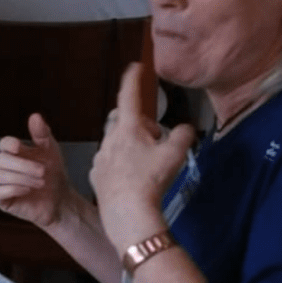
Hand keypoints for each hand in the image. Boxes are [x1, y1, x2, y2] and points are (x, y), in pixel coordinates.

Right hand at [0, 113, 74, 228]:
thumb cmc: (53, 173)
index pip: (4, 144)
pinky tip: (28, 189)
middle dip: (23, 165)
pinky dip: (13, 188)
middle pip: (1, 160)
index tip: (19, 146)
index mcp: (14, 153)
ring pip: (0, 176)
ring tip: (41, 182)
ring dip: (22, 178)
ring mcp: (0, 183)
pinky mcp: (1, 200)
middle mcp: (4, 167)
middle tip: (42, 171)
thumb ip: (42, 133)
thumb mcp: (51, 150)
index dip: (9, 144)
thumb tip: (35, 116)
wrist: (60, 199)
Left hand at [89, 63, 196, 249]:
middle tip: (157, 141)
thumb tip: (185, 128)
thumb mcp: (175, 155)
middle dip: (140, 126)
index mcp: (127, 129)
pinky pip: (109, 163)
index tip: (135, 68)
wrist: (127, 214)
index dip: (133, 80)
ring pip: (116, 143)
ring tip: (146, 165)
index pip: (129, 96)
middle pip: (125, 122)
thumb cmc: (151, 181)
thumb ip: (184, 135)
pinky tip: (132, 179)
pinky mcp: (96, 176)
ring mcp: (100, 158)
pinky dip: (120, 165)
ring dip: (130, 146)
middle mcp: (109, 139)